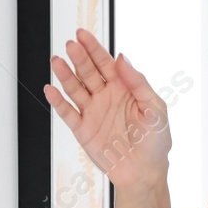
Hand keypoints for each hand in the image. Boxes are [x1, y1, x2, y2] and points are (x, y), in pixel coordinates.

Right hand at [45, 28, 170, 191]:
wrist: (145, 172)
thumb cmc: (156, 141)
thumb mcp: (155, 108)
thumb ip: (139, 83)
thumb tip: (123, 59)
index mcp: (124, 88)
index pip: (106, 63)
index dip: (94, 48)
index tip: (83, 35)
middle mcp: (106, 96)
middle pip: (88, 72)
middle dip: (79, 58)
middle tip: (71, 45)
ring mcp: (93, 112)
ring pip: (75, 89)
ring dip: (65, 76)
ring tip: (57, 62)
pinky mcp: (83, 129)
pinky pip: (67, 113)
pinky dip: (58, 102)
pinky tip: (51, 90)